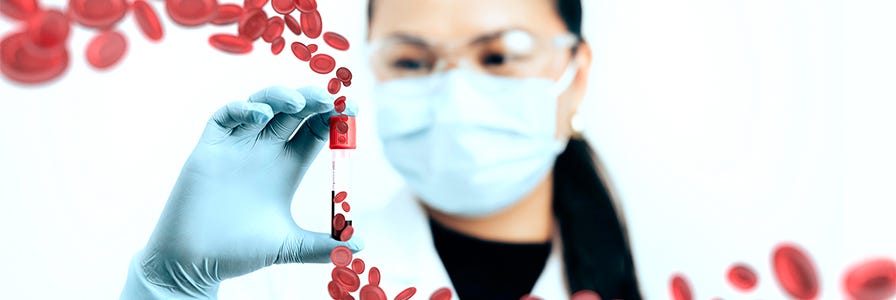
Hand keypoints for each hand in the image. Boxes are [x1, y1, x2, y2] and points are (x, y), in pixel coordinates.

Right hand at [121, 86, 360, 299]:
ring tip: (300, 102)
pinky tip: (261, 115)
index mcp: (287, 167)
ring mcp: (237, 146)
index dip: (334, 117)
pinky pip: (226, 116)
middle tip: (332, 97)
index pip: (315, 131)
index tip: (353, 107)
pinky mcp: (210, 148)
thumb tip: (359, 248)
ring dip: (281, 96)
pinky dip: (243, 109)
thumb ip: (323, 246)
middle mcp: (264, 151)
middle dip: (314, 100)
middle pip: (294, 112)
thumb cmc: (239, 252)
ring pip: (262, 105)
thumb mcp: (289, 246)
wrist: (194, 261)